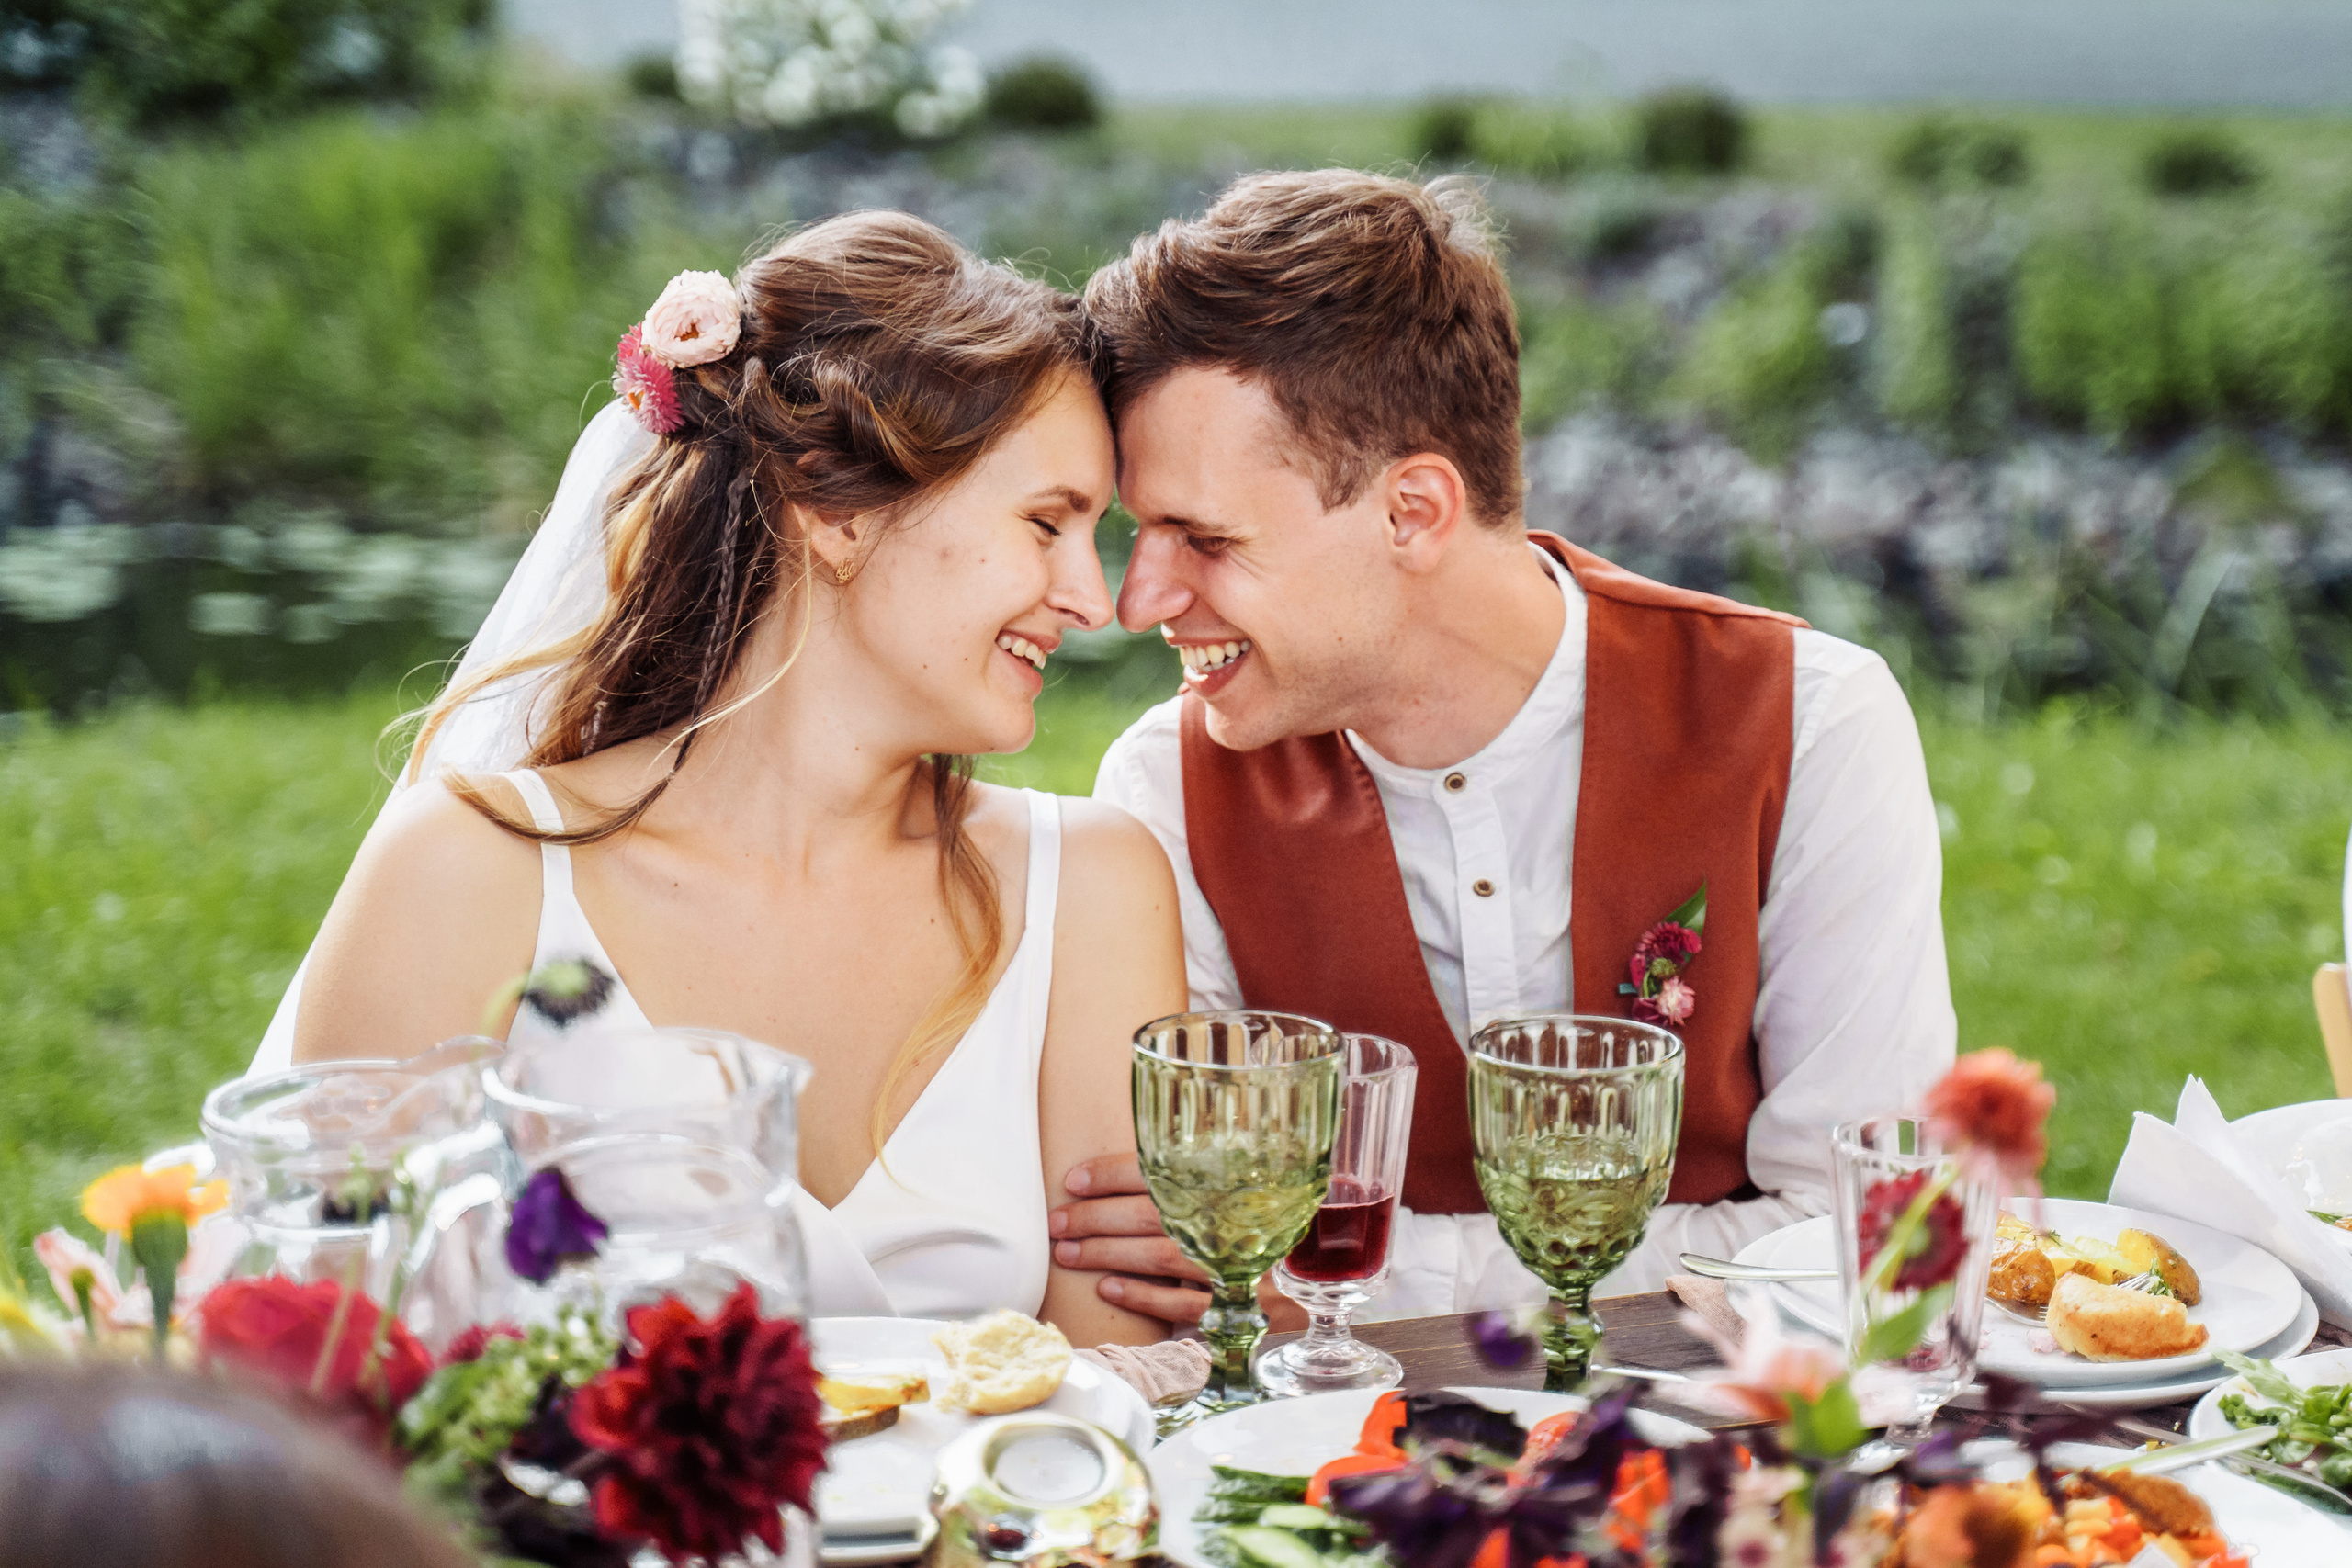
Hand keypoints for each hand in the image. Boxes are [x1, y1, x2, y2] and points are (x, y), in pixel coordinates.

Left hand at [1050, 1155, 1308, 1331]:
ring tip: (1067, 1252)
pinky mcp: (1239, 1305)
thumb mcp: (1231, 1177)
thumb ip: (1188, 1160)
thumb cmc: (1252, 1215)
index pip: (1160, 1169)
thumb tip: (1129, 1144)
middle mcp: (1232, 1216)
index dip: (1110, 1173)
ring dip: (1106, 1254)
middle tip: (1055, 1223)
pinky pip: (1183, 1302)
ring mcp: (1236, 1263)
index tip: (1072, 1180)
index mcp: (1229, 1176)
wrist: (1310, 1272)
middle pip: (1150, 1214)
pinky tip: (1107, 1287)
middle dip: (1094, 1218)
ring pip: (1159, 1256)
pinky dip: (1141, 1295)